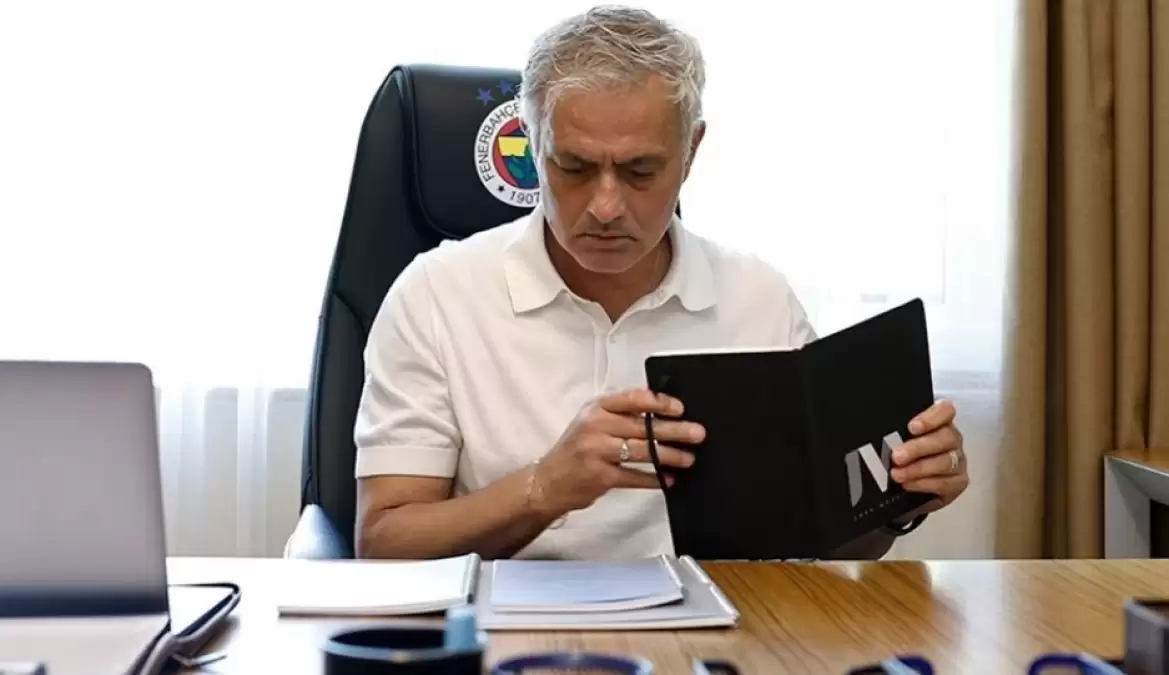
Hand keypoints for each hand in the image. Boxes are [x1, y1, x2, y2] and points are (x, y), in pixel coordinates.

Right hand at [532, 388, 705, 516]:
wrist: (548, 481)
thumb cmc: (575, 449)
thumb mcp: (591, 422)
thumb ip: (621, 415)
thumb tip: (661, 413)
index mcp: (596, 408)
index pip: (631, 398)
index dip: (658, 402)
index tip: (679, 408)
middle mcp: (595, 426)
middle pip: (642, 426)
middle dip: (674, 430)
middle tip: (697, 432)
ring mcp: (597, 451)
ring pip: (642, 451)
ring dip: (669, 455)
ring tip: (688, 458)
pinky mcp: (600, 476)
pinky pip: (634, 476)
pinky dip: (654, 479)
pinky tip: (669, 479)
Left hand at [890, 399, 968, 516]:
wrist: (906, 487)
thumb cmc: (901, 455)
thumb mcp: (895, 439)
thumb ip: (893, 433)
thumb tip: (876, 432)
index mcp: (939, 421)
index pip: (945, 410)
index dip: (931, 417)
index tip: (911, 427)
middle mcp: (952, 438)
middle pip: (946, 437)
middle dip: (918, 448)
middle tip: (896, 456)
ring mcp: (958, 460)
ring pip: (946, 461)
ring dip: (919, 469)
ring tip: (897, 474)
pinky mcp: (958, 481)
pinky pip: (946, 483)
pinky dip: (924, 484)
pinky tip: (908, 484)